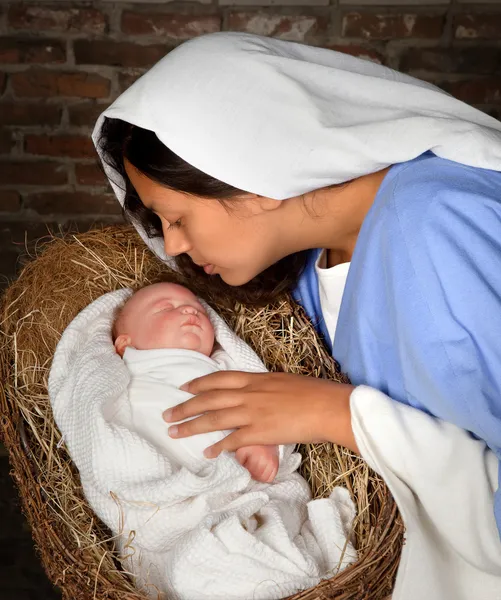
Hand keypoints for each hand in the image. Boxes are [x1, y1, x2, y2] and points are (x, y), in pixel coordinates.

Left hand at [162, 371, 357, 457]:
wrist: (329, 406)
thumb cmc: (313, 393)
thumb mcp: (285, 383)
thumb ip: (266, 389)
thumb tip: (258, 395)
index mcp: (256, 379)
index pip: (219, 378)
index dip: (199, 383)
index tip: (184, 387)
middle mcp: (250, 393)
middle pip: (209, 398)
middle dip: (185, 406)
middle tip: (167, 414)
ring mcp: (253, 412)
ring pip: (214, 418)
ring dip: (191, 425)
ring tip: (174, 432)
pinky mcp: (261, 431)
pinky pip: (233, 440)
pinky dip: (218, 447)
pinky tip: (206, 453)